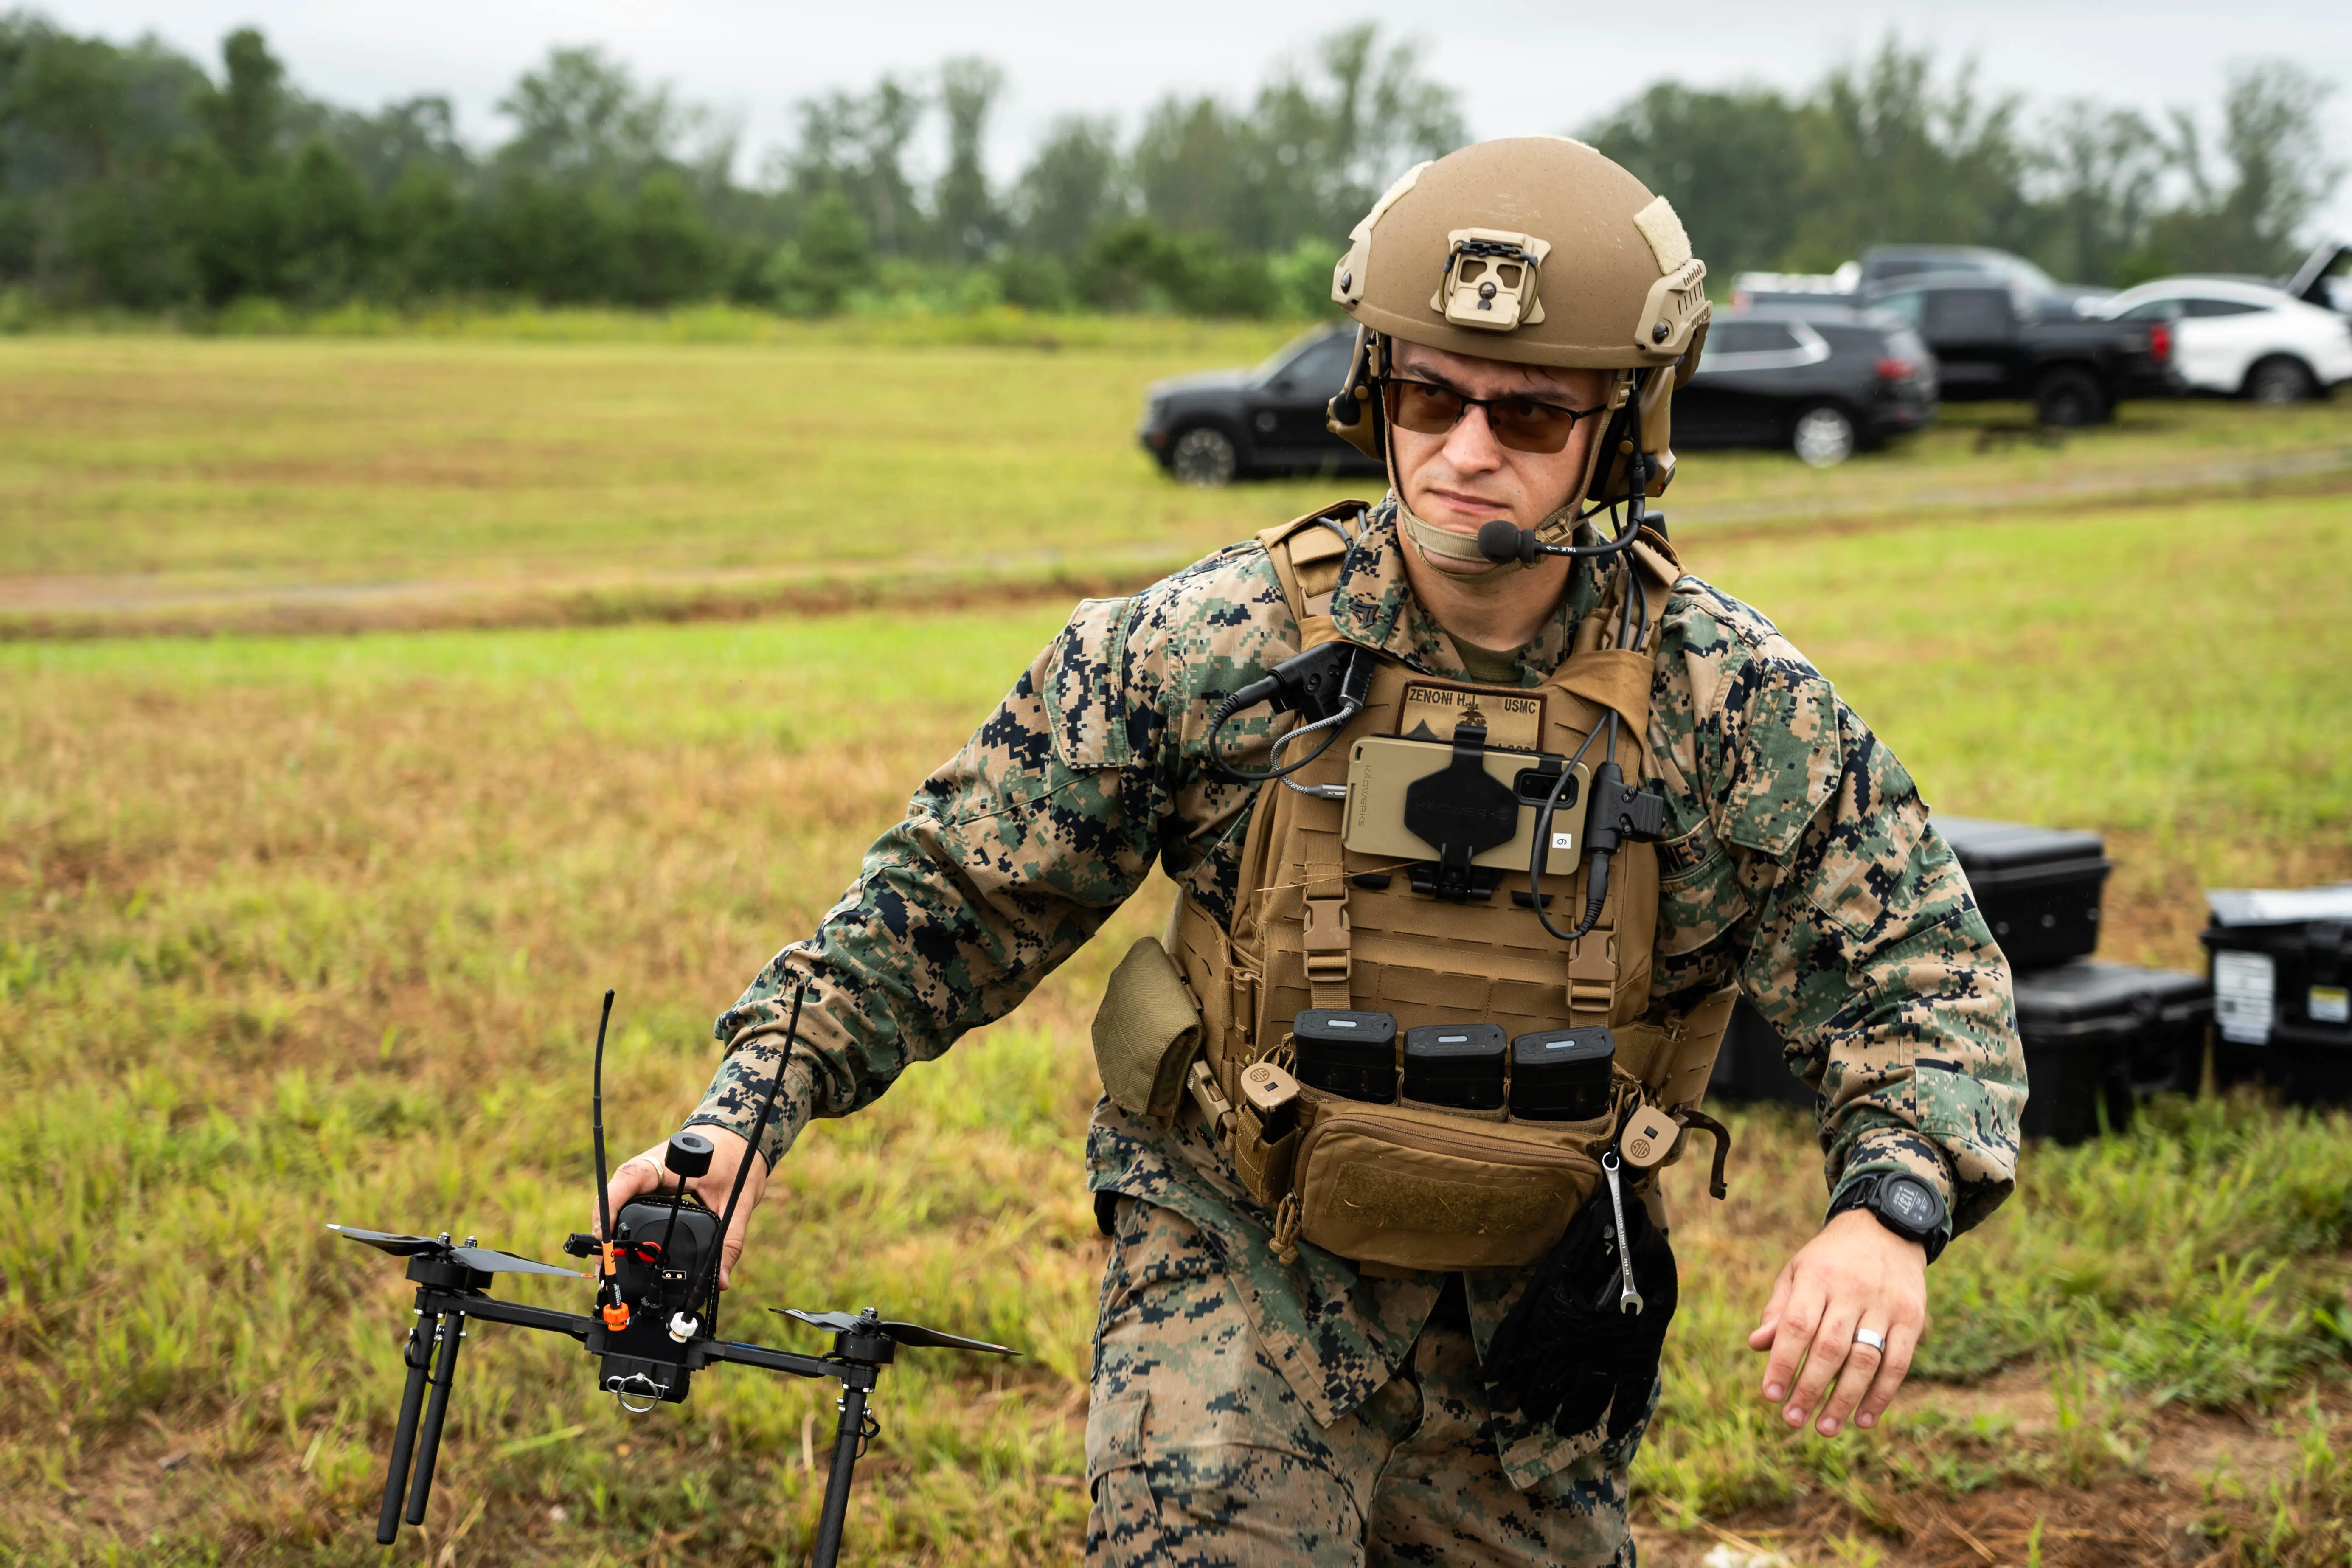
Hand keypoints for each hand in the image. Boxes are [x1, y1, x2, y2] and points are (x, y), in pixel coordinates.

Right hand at [597, 1126, 768, 1289]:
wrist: (741, 1137)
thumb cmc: (739, 1158)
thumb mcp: (738, 1200)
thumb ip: (729, 1240)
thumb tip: (720, 1281)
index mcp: (670, 1162)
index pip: (630, 1177)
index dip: (611, 1205)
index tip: (606, 1236)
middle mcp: (652, 1165)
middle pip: (616, 1192)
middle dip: (606, 1227)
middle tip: (606, 1263)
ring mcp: (649, 1172)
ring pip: (618, 1196)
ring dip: (610, 1224)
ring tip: (609, 1259)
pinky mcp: (651, 1181)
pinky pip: (629, 1198)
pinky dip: (621, 1218)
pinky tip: (621, 1242)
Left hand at [1748, 1208, 1926, 1435]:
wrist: (1886, 1227)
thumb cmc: (1831, 1259)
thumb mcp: (1797, 1271)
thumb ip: (1779, 1309)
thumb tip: (1757, 1345)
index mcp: (1817, 1277)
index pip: (1796, 1325)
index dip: (1783, 1362)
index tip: (1770, 1395)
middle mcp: (1852, 1290)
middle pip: (1830, 1347)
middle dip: (1810, 1388)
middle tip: (1793, 1419)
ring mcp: (1885, 1305)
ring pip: (1865, 1359)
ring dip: (1844, 1398)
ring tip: (1825, 1428)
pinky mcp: (1912, 1317)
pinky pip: (1898, 1363)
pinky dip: (1881, 1394)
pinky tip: (1863, 1419)